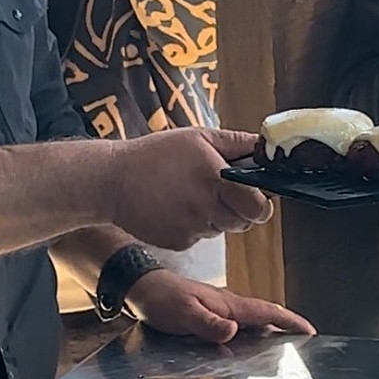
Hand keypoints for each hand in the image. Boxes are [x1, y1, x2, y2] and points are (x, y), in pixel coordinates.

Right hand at [108, 128, 273, 250]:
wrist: (113, 181)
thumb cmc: (156, 154)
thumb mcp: (199, 136)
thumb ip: (237, 143)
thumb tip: (266, 148)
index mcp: (216, 179)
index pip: (259, 208)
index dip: (260, 202)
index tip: (252, 193)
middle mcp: (206, 207)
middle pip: (245, 223)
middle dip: (242, 211)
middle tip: (224, 193)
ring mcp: (192, 229)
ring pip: (222, 229)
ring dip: (217, 216)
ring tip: (192, 195)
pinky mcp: (179, 242)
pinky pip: (199, 237)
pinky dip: (195, 226)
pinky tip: (176, 207)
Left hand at [126, 270, 314, 342]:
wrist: (140, 287)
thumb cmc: (162, 299)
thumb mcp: (184, 313)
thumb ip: (208, 323)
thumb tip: (233, 331)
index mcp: (228, 305)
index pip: (267, 311)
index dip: (290, 321)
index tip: (311, 331)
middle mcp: (228, 307)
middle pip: (265, 319)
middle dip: (285, 331)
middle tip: (302, 351)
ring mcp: (219, 312)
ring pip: (252, 325)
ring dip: (268, 337)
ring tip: (280, 357)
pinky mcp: (209, 318)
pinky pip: (237, 330)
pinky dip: (248, 340)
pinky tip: (245, 353)